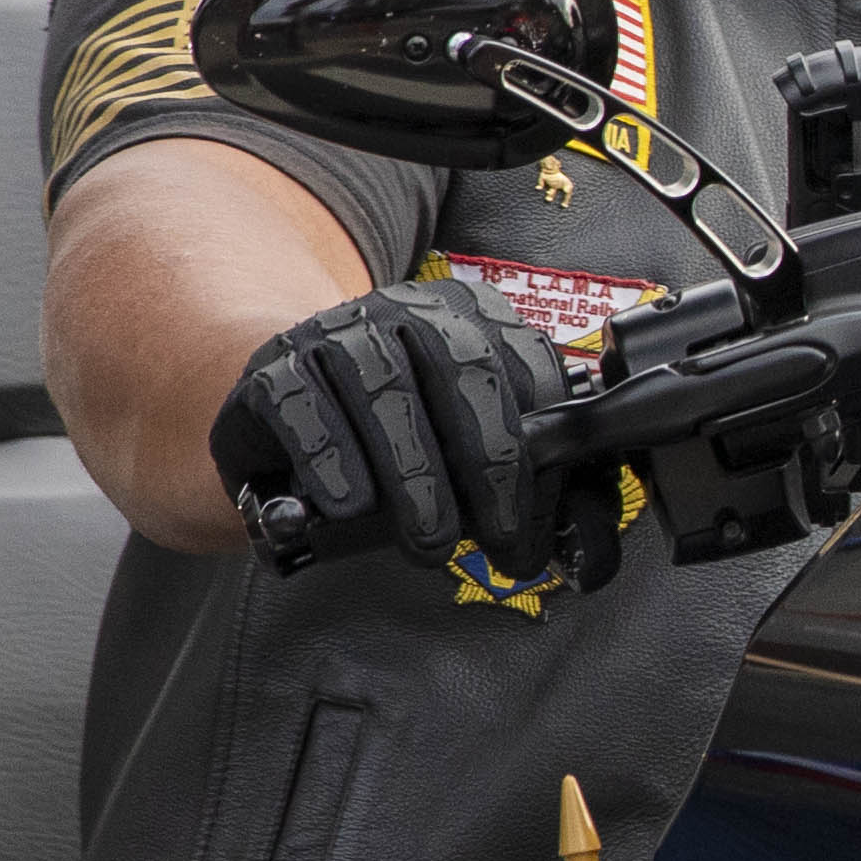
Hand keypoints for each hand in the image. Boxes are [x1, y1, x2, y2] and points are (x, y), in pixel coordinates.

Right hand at [210, 278, 571, 584]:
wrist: (285, 408)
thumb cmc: (392, 437)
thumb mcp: (462, 449)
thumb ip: (528, 484)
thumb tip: (588, 548)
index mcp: (473, 320)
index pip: (529, 374)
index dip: (539, 460)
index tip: (533, 530)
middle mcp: (408, 312)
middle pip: (465, 376)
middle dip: (489, 468)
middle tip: (495, 541)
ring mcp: (337, 332)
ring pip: (386, 393)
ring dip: (416, 477)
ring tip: (431, 543)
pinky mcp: (272, 368)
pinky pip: (306, 408)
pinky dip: (335, 461)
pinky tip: (352, 506)